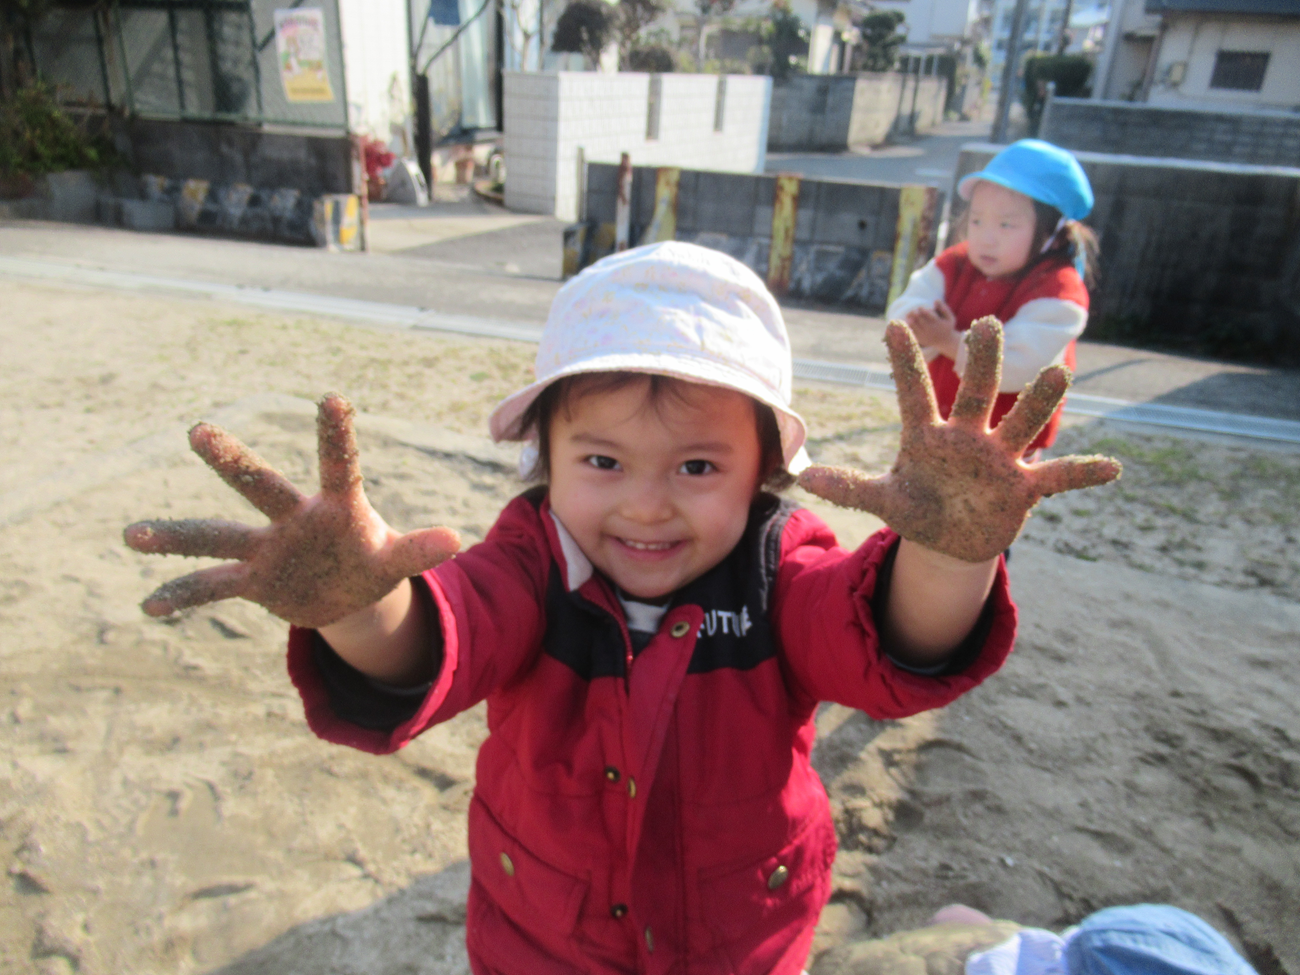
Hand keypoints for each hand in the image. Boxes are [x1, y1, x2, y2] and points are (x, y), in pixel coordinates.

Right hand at [125, 394, 459, 627]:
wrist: (346, 592)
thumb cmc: (372, 561)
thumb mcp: (395, 560)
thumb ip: (417, 549)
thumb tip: (455, 538)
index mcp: (337, 508)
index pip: (339, 465)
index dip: (337, 435)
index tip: (333, 397)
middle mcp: (293, 519)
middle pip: (260, 486)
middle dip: (232, 462)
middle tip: (199, 430)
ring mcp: (268, 548)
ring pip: (217, 536)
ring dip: (177, 535)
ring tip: (131, 535)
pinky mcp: (253, 579)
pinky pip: (212, 586)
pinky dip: (183, 596)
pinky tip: (148, 606)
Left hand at [798, 317, 1120, 562]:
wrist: (950, 540)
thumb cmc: (918, 508)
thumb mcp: (883, 501)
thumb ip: (850, 487)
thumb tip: (804, 477)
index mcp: (929, 436)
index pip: (914, 393)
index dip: (904, 363)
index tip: (892, 325)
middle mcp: (968, 437)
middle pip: (976, 392)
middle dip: (984, 361)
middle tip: (988, 324)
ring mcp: (999, 459)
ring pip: (1021, 423)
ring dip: (1040, 401)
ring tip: (1062, 372)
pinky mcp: (1023, 487)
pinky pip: (1058, 476)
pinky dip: (1084, 472)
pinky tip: (1113, 467)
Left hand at [905, 300, 958, 356]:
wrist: (945, 342)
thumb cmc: (947, 327)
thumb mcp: (950, 318)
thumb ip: (944, 308)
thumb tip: (935, 300)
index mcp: (937, 323)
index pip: (927, 314)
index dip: (922, 309)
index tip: (920, 307)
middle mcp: (930, 329)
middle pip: (919, 319)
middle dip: (914, 313)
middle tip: (913, 310)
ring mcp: (924, 335)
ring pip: (913, 325)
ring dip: (910, 318)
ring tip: (909, 314)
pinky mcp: (920, 339)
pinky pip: (911, 331)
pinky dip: (908, 325)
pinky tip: (908, 321)